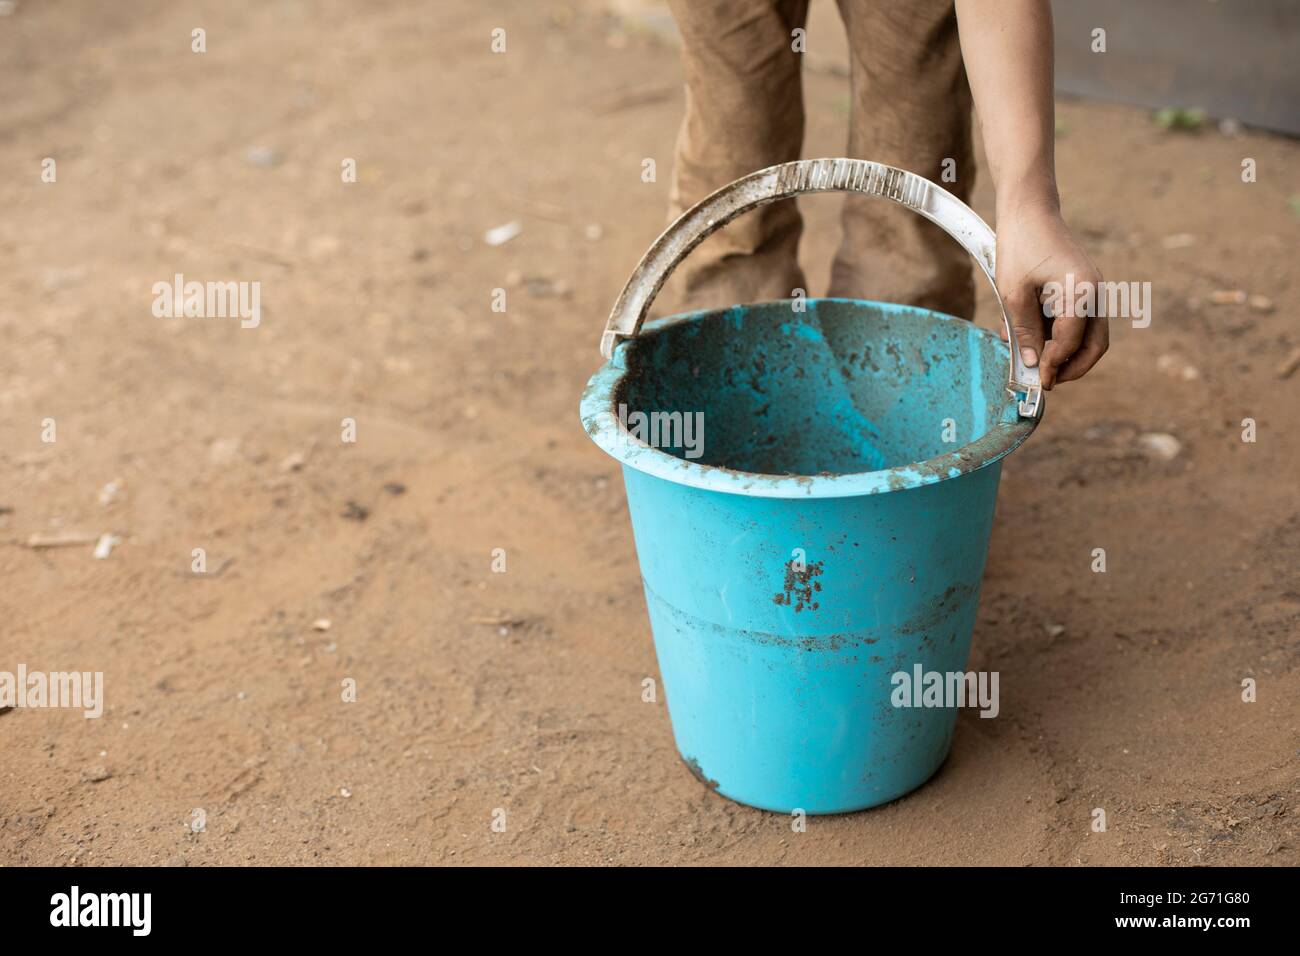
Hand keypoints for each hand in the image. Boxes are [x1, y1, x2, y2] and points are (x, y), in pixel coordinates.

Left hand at [995, 202, 1107, 389]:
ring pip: (1091, 336)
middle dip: (1072, 367)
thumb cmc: (1021, 246)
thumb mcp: (1014, 293)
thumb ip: (1024, 329)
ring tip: (1035, 360)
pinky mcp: (1084, 289)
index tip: (1037, 379)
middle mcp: (1096, 292)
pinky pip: (1080, 321)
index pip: (1071, 341)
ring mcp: (1093, 290)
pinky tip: (1033, 336)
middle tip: (1046, 380)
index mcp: (1081, 291)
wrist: (1030, 211)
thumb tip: (1031, 362)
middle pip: (1095, 345)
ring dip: (1067, 354)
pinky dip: (1062, 336)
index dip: (1053, 364)